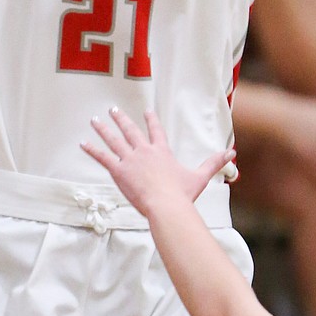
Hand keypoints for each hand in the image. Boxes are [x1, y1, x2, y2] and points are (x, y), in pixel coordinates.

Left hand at [82, 108, 233, 218]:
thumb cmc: (182, 194)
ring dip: (103, 129)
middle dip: (121, 119)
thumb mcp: (200, 177)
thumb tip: (232, 154)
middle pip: (130, 130)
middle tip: (113, 109)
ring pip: (114, 140)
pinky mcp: (119, 171)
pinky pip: (103, 157)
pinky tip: (83, 143)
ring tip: (94, 120)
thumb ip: (214, 163)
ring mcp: (130, 160)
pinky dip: (93, 150)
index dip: (151, 120)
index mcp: (162, 151)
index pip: (156, 131)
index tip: (147, 111)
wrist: (166, 205)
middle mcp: (144, 151)